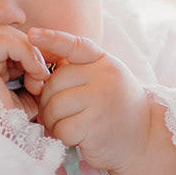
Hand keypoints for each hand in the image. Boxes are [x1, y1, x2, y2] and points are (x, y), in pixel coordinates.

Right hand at [0, 24, 48, 109]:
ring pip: (8, 34)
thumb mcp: (24, 97)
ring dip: (31, 52)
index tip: (47, 73)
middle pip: (9, 35)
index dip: (31, 53)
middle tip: (45, 76)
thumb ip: (34, 78)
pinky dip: (27, 53)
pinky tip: (35, 73)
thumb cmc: (4, 125)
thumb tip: (52, 63)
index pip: (9, 44)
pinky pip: (6, 41)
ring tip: (40, 77)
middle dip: (32, 51)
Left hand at [27, 29, 175, 174]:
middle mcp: (104, 76)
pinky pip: (61, 129)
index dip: (51, 38)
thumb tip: (41, 71)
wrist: (143, 140)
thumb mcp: (104, 81)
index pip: (74, 45)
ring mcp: (100, 100)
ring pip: (54, 107)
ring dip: (53, 122)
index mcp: (103, 62)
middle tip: (57, 116)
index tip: (31, 34)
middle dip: (48, 102)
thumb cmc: (115, 110)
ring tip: (66, 127)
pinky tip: (75, 138)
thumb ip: (79, 71)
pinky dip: (62, 137)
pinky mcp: (95, 125)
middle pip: (54, 83)